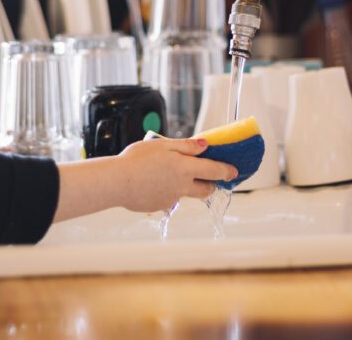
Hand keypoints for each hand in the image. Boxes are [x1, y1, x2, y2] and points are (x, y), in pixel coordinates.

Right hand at [52, 137, 237, 221]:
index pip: (214, 170)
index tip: (234, 172)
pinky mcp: (159, 206)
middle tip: (210, 179)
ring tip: (165, 174)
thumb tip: (204, 145)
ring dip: (184, 186)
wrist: (117, 182)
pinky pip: (167, 198)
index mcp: (185, 168)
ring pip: (185, 193)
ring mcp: (171, 198)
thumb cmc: (136, 160)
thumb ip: (185, 146)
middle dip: (211, 185)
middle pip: (205, 189)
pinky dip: (164, 191)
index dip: (226, 171)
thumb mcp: (162, 144)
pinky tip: (150, 182)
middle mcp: (182, 186)